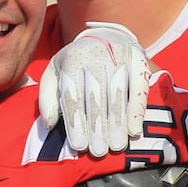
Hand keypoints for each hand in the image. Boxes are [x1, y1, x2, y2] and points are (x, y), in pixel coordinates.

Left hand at [38, 22, 150, 157]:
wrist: (105, 34)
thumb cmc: (76, 62)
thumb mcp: (54, 72)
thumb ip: (48, 98)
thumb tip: (49, 124)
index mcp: (72, 60)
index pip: (73, 96)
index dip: (76, 123)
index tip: (79, 146)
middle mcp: (96, 56)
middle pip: (96, 97)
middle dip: (98, 128)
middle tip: (98, 152)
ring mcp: (119, 56)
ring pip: (118, 95)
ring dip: (118, 124)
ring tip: (116, 146)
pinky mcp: (138, 59)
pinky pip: (139, 87)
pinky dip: (137, 110)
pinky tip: (134, 130)